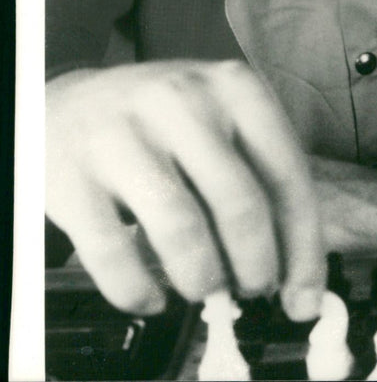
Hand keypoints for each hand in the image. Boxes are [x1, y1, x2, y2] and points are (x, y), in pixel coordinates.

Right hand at [46, 60, 325, 318]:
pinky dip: (139, 290)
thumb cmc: (160, 123)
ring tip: (205, 288)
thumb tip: (295, 271)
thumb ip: (257, 177)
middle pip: (240, 204)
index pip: (286, 173)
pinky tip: (151, 296)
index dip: (303, 245)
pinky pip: (114, 253)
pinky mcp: (74, 175)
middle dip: (256, 266)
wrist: (64, 104)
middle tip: (254, 290)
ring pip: (182, 229)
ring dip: (203, 278)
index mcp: (233, 86)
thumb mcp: (217, 120)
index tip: (305, 295)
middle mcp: (182, 100)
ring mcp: (123, 134)